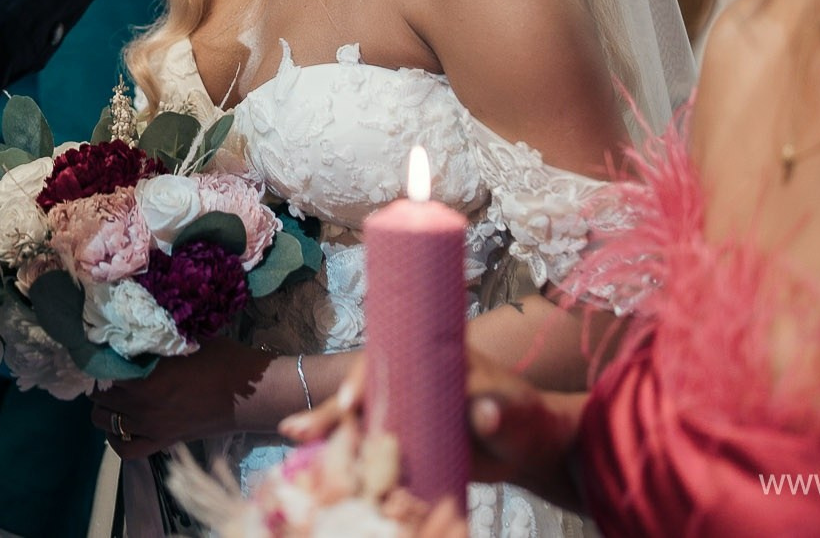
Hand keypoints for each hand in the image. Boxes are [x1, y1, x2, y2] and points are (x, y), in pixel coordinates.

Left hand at [89, 339, 273, 457]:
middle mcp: (141, 406)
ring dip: (105, 405)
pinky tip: (121, 424)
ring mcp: (150, 428)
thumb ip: (152, 338)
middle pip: (99, 395)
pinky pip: (125, 449)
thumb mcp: (181, 338)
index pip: (102, 367)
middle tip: (110, 366)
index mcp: (144, 378)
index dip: (99, 355)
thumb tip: (127, 326)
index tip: (103, 345)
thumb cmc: (220, 358)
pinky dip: (116, 438)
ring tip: (116, 391)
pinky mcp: (162, 443)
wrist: (248, 394)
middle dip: (100, 378)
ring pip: (104, 421)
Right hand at [281, 352, 583, 508]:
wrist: (526, 447)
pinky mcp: (405, 440)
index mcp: (431, 355)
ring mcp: (404, 410)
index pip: (389, 357)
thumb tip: (483, 412)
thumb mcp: (517, 411)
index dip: (365, 376)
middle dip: (331, 408)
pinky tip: (316, 463)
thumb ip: (501, 411)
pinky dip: (345, 453)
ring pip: (359, 417)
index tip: (353, 401)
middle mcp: (410, 378)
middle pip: (362, 388)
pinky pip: (371, 445)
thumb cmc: (523, 419)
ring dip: (326, 428)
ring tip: (293, 438)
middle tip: (298, 429)